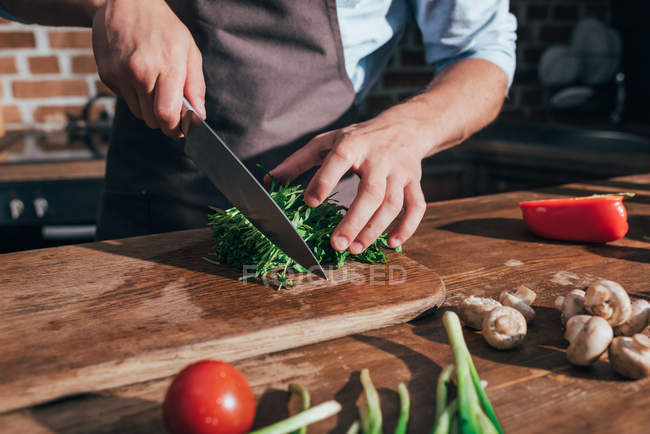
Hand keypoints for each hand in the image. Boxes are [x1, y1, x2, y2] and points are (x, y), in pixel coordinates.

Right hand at [92, 0, 205, 136]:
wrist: (125, 2)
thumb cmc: (163, 26)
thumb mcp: (189, 50)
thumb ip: (195, 85)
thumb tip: (199, 115)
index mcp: (165, 66)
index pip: (167, 115)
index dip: (175, 128)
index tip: (181, 129)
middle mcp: (140, 72)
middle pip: (152, 120)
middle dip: (164, 121)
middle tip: (172, 109)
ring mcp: (119, 74)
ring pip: (138, 113)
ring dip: (149, 108)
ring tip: (154, 84)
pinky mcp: (106, 75)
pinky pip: (124, 99)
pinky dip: (134, 96)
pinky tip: (137, 75)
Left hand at [268, 106, 428, 253]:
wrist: (405, 126)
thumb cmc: (358, 138)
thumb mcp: (327, 141)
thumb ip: (298, 161)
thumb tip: (270, 181)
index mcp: (352, 145)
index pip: (338, 161)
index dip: (325, 181)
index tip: (310, 202)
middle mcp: (379, 158)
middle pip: (371, 192)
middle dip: (354, 220)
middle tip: (337, 244)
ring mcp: (400, 172)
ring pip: (393, 203)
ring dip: (375, 228)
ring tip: (356, 249)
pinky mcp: (414, 182)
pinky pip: (416, 206)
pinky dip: (408, 227)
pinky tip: (392, 243)